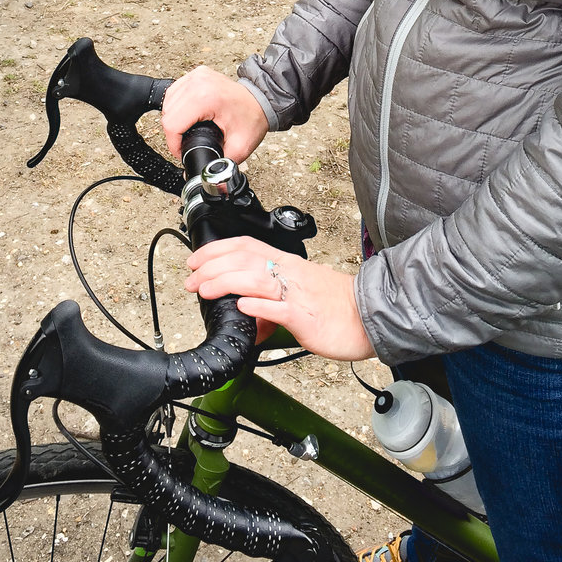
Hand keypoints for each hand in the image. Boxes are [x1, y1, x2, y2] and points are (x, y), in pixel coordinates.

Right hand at [162, 66, 267, 164]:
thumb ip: (222, 166)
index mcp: (206, 98)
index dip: (174, 144)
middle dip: (174, 134)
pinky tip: (186, 116)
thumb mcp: (240, 147)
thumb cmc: (253, 118)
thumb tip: (206, 180)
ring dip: (173, 120)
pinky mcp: (196, 74)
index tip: (182, 152)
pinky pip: (175, 92)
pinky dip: (176, 106)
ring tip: (187, 131)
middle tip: (188, 143)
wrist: (262, 100)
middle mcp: (198, 83)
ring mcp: (196, 75)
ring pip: (168, 102)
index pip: (172, 124)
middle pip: (168, 114)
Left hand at [186, 236, 375, 360]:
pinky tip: (241, 307)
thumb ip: (272, 302)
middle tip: (190, 277)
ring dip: (225, 281)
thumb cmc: (338, 305)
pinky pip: (279, 308)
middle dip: (212, 265)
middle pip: (245, 258)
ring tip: (204, 289)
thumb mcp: (300, 296)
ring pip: (256, 278)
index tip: (195, 259)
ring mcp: (297, 292)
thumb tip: (248, 315)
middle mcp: (289, 272)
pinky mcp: (305, 315)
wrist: (371, 314)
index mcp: (287, 264)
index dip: (217, 250)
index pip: (246, 246)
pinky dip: (257, 306)